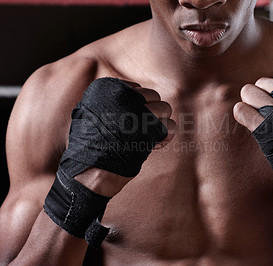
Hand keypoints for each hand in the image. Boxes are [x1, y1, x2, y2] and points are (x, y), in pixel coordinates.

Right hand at [75, 80, 176, 196]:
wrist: (91, 168)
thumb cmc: (90, 144)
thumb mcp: (90, 113)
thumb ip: (111, 102)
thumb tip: (136, 94)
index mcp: (109, 88)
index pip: (138, 89)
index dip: (139, 106)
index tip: (131, 121)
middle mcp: (126, 96)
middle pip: (155, 96)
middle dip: (153, 112)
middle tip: (142, 129)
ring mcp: (140, 112)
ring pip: (166, 109)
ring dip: (160, 123)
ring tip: (148, 136)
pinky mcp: (152, 129)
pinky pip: (170, 126)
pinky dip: (166, 136)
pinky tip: (153, 145)